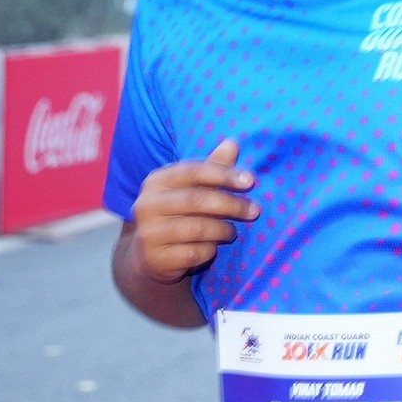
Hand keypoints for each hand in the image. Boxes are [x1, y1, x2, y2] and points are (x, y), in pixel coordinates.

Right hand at [128, 139, 257, 284]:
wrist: (150, 256)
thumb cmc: (179, 215)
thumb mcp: (192, 189)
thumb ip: (212, 168)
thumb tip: (233, 143)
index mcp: (157, 181)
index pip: (193, 171)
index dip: (223, 174)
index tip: (250, 181)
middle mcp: (147, 204)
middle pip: (197, 200)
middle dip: (231, 204)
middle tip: (255, 210)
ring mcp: (149, 232)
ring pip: (197, 228)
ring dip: (223, 229)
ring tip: (232, 231)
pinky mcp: (156, 258)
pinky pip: (195, 253)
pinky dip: (210, 250)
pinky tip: (213, 248)